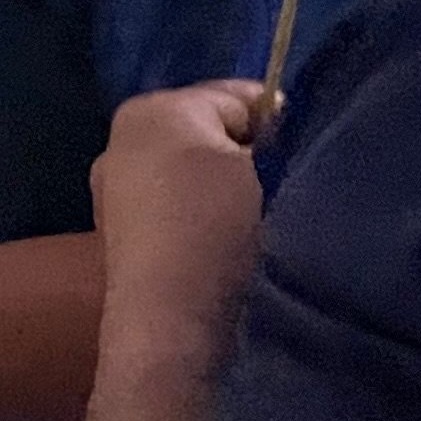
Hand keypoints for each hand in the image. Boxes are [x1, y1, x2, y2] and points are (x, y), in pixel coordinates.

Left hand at [89, 81, 270, 323]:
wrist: (170, 323)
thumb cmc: (213, 227)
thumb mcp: (257, 162)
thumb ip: (269, 134)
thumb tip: (272, 139)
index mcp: (150, 110)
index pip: (236, 97)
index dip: (279, 123)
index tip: (303, 158)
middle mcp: (121, 142)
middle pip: (211, 135)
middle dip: (249, 156)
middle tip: (283, 190)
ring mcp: (116, 193)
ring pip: (196, 174)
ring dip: (229, 193)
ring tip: (258, 223)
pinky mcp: (122, 237)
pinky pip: (181, 210)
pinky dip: (206, 222)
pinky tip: (228, 248)